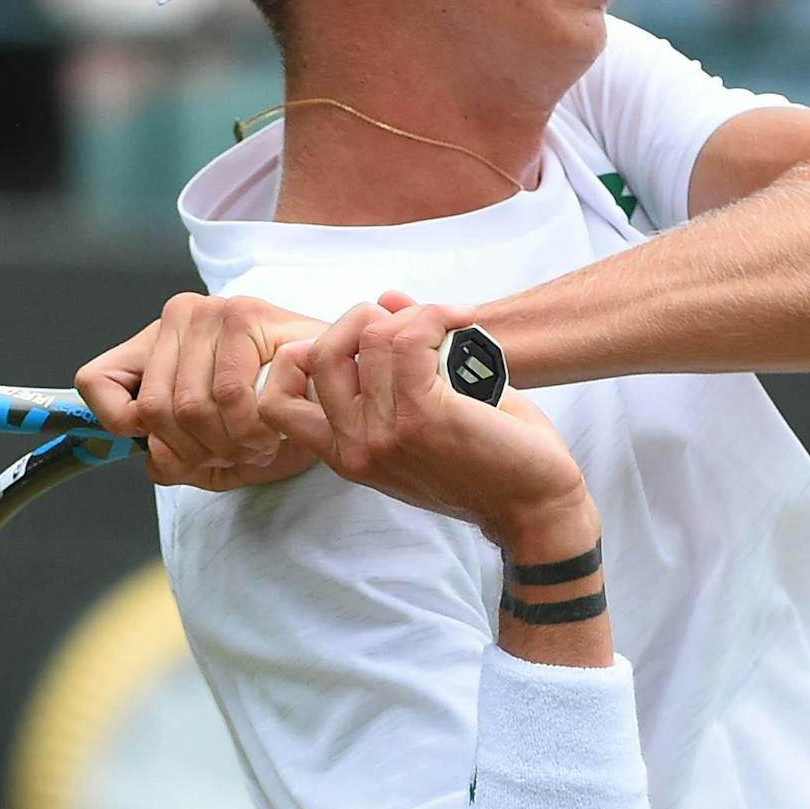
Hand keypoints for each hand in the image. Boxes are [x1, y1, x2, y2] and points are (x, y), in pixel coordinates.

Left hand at [75, 292, 325, 490]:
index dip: (143, 436)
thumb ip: (168, 453)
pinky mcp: (245, 315)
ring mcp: (211, 311)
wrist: (344, 393)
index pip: (99, 386)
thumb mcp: (208, 444)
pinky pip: (224, 397)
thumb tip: (154, 461)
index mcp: (157, 338)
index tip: (188, 452)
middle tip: (240, 454)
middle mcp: (179, 314)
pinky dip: (245, 428)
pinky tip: (267, 429)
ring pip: (187, 409)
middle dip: (200, 453)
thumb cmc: (276, 418)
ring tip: (259, 444)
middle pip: (154, 411)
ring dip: (229, 446)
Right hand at [262, 295, 592, 558]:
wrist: (534, 508)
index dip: (297, 358)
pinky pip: (409, 339)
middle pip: (320, 352)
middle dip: (358, 318)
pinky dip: (436, 315)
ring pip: (370, 338)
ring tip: (448, 320)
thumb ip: (395, 370)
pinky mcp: (422, 416)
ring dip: (413, 314)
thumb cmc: (488, 464)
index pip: (275, 404)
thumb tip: (386, 300)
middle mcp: (355, 447)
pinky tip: (462, 318)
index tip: (349, 343)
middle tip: (406, 323)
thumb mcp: (422, 421)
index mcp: (345, 454)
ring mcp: (384, 434)